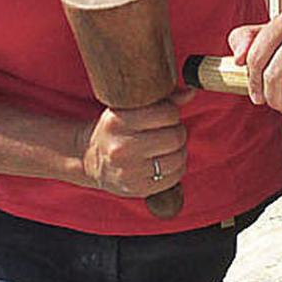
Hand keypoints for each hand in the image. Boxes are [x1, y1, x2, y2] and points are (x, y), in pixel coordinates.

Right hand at [77, 88, 194, 196]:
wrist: (89, 159)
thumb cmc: (115, 130)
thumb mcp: (128, 109)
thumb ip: (161, 100)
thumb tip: (191, 93)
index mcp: (117, 122)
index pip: (166, 113)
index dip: (172, 113)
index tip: (165, 116)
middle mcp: (121, 148)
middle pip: (175, 136)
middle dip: (177, 131)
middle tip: (168, 131)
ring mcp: (129, 171)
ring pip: (178, 158)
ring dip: (179, 150)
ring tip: (167, 147)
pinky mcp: (137, 189)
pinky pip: (174, 177)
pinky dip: (176, 168)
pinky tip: (164, 162)